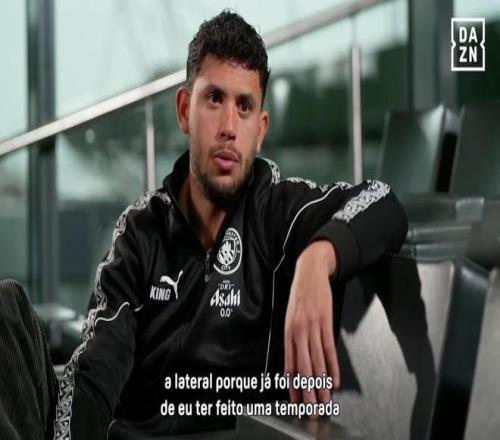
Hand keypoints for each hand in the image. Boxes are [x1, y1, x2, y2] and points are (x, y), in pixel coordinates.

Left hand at [284, 240, 339, 405]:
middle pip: (303, 368)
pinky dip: (332, 366)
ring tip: (325, 399)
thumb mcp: (291, 316)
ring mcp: (312, 327)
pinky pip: (329, 348)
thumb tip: (297, 359)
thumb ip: (293, 338)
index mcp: (288, 332)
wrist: (310, 272)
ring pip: (317, 361)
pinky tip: (334, 379)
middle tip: (313, 408)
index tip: (296, 401)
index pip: (289, 365)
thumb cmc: (300, 296)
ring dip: (321, 384)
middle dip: (308, 391)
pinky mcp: (325, 322)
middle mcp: (298, 332)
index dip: (293, 385)